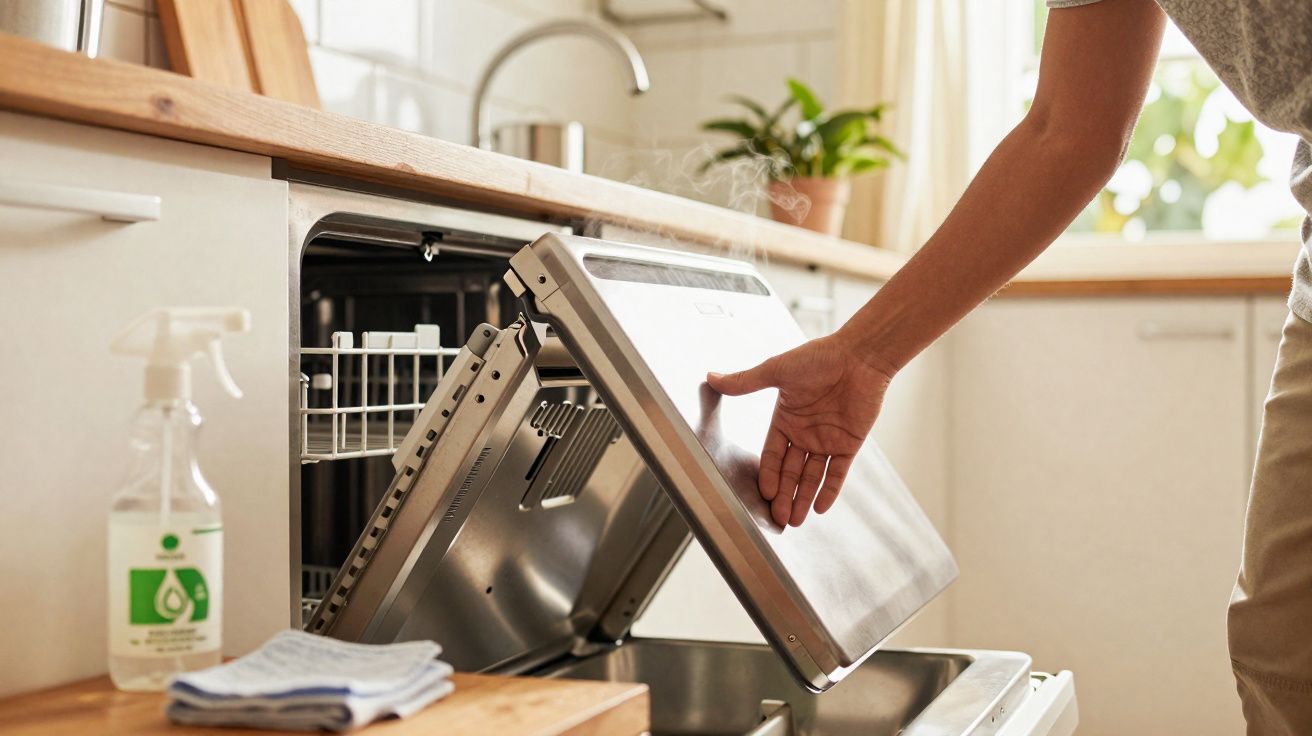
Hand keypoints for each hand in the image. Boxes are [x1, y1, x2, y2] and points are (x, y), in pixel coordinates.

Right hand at [707, 334, 892, 526]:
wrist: (859, 356)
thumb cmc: (818, 358)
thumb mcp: (777, 371)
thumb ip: (746, 382)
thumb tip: (712, 376)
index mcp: (785, 419)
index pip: (772, 454)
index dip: (768, 474)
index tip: (765, 493)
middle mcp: (805, 433)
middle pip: (790, 471)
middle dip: (784, 494)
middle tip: (778, 517)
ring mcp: (827, 440)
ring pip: (812, 476)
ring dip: (803, 497)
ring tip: (795, 519)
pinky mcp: (849, 443)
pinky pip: (838, 472)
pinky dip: (829, 489)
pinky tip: (820, 507)